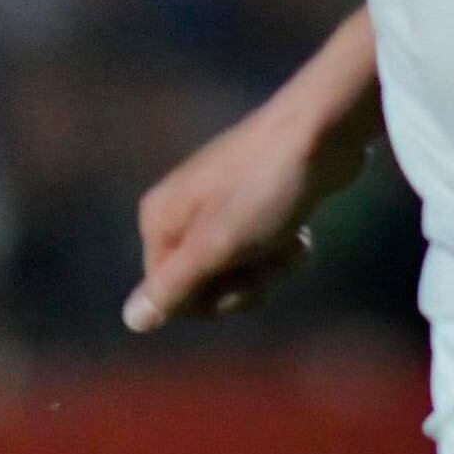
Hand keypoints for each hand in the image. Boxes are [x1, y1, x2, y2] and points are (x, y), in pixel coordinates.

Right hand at [123, 94, 368, 332]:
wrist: (322, 133)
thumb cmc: (264, 190)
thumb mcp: (214, 248)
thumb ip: (171, 288)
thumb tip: (130, 319)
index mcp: (158, 221)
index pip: (172, 298)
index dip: (213, 300)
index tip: (242, 277)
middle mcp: (180, 213)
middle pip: (206, 287)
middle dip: (246, 283)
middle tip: (268, 253)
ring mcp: (218, 207)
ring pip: (241, 272)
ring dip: (272, 266)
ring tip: (291, 236)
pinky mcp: (254, 203)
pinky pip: (262, 249)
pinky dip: (284, 247)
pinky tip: (301, 230)